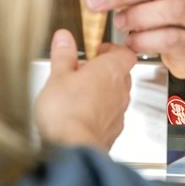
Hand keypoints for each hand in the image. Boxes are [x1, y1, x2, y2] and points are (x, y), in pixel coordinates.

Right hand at [34, 29, 135, 149]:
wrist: (73, 148)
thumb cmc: (67, 111)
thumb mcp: (58, 75)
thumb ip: (63, 54)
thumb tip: (64, 38)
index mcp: (111, 70)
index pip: (126, 53)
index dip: (113, 50)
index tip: (98, 50)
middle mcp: (121, 90)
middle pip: (122, 74)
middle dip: (104, 71)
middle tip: (84, 71)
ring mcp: (119, 112)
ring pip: (116, 96)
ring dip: (102, 93)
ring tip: (79, 94)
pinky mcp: (113, 132)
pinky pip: (110, 117)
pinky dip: (99, 114)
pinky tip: (80, 116)